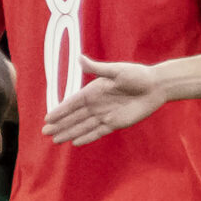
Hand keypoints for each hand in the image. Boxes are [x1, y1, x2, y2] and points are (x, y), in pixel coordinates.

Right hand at [43, 56, 169, 145]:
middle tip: (44, 132)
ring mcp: (105, 114)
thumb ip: (97, 68)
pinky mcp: (115, 123)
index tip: (47, 118)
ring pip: (83, 126)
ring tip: (55, 140)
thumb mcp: (116, 71)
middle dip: (60, 125)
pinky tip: (75, 142)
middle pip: (74, 117)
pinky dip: (86, 137)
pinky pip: (97, 132)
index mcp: (94, 90)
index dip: (60, 111)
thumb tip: (79, 58)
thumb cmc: (137, 75)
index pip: (73, 103)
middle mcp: (96, 104)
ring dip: (69, 133)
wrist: (155, 86)